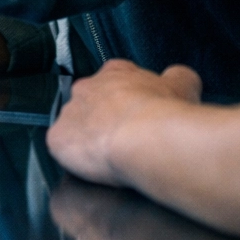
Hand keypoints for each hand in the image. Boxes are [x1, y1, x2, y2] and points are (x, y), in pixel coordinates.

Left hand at [46, 59, 201, 185]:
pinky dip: (74, 158)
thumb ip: (177, 77)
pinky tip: (93, 167)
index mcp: (115, 72)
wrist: (145, 138)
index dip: (126, 97)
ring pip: (74, 126)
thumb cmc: (163, 112)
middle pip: (90, 101)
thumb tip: (178, 76)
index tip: (134, 112)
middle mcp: (86, 88)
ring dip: (89, 139)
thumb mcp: (182, 85)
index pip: (115, 78)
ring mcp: (68, 112)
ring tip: (110, 155)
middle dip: (104, 117)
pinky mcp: (57, 139)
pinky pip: (61, 148)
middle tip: (124, 137)